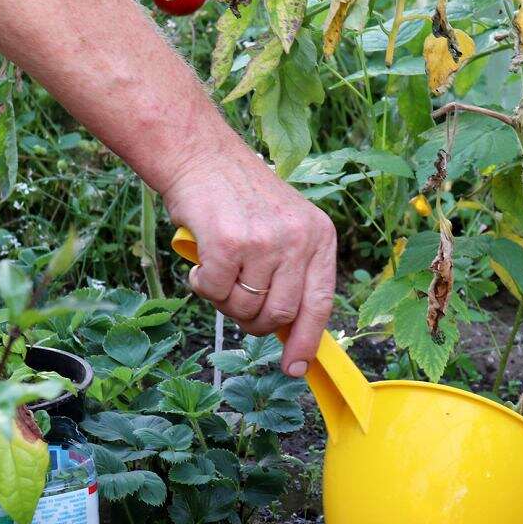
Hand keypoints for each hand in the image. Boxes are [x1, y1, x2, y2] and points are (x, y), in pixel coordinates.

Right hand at [160, 145, 335, 377]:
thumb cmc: (239, 197)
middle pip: (280, 314)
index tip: (295, 368)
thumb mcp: (284, 227)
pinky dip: (201, 284)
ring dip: (225, 300)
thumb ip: (291, 273)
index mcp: (320, 237)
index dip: (307, 341)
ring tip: (219, 268)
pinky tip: (201, 259)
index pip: (320, 303)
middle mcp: (298, 239)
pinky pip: (213, 292)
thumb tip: (288, 332)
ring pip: (245, 308)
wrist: (201, 155)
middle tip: (235, 297)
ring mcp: (265, 241)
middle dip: (252, 319)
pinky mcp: (228, 244)